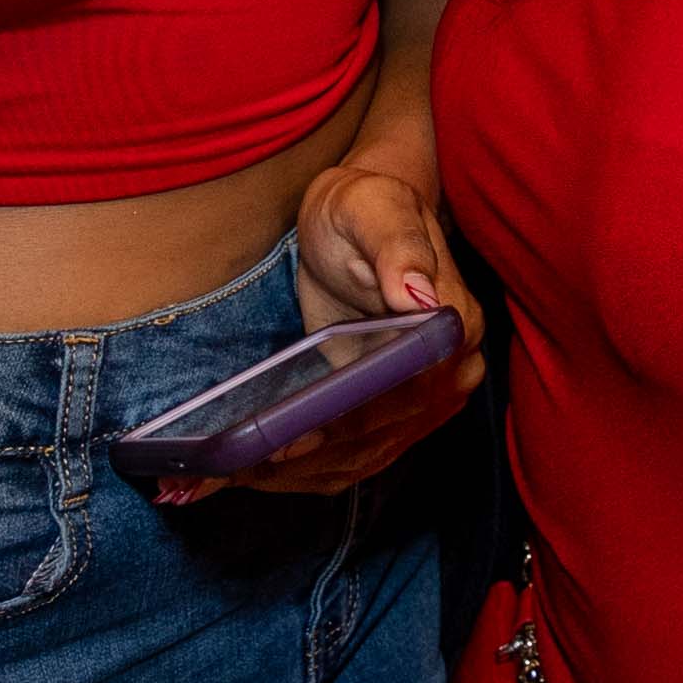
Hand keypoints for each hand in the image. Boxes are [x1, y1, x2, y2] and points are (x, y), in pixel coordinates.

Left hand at [155, 159, 480, 499]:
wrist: (360, 218)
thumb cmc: (363, 205)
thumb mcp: (372, 207)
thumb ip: (397, 245)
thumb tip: (417, 295)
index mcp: (454, 326)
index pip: (406, 394)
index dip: (349, 423)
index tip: (289, 439)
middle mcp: (447, 373)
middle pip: (380, 437)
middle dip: (309, 458)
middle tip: (236, 465)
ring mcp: (418, 400)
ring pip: (361, 457)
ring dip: (296, 474)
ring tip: (228, 476)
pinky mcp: (384, 412)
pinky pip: (350, 456)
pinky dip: (303, 471)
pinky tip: (251, 472)